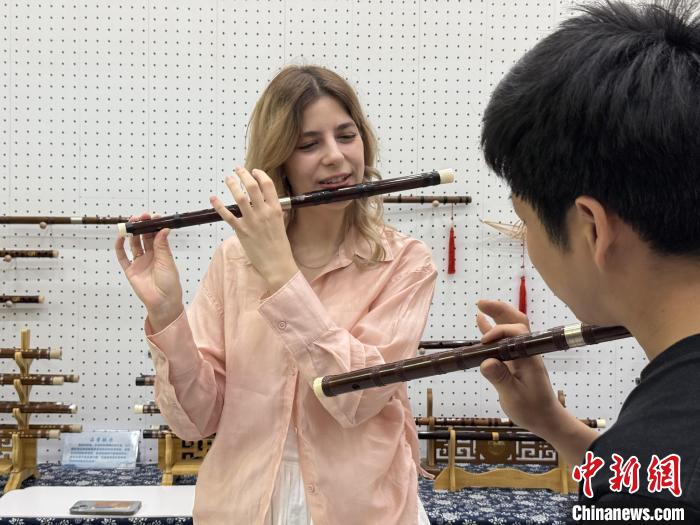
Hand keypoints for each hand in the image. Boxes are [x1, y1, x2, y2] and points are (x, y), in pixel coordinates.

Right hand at [115, 213, 183, 331]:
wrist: (162, 302)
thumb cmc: (170, 284)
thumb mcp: (167, 262)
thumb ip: (162, 246)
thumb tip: (164, 229)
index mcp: (161, 253)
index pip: (156, 236)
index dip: (154, 226)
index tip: (154, 216)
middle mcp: (150, 256)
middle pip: (144, 237)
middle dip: (142, 226)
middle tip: (142, 217)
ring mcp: (139, 262)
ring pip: (134, 244)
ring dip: (132, 233)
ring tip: (132, 222)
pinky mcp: (130, 270)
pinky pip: (123, 257)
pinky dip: (120, 247)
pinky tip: (120, 238)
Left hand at [210, 166, 297, 290]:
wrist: (277, 263)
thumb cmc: (280, 246)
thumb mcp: (281, 224)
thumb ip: (275, 212)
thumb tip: (270, 204)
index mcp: (276, 209)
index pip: (267, 185)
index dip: (259, 175)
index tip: (254, 171)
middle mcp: (264, 212)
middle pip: (252, 186)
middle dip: (243, 174)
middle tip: (238, 169)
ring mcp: (252, 221)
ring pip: (240, 197)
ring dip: (232, 184)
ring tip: (228, 178)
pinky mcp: (241, 231)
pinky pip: (227, 215)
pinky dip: (218, 205)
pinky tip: (213, 198)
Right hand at [476, 299, 562, 434]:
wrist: (546, 419)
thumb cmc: (532, 410)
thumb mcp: (513, 397)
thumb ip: (500, 378)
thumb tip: (485, 362)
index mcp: (529, 357)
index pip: (516, 332)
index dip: (498, 332)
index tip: (483, 342)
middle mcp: (527, 351)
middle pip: (516, 322)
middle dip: (499, 309)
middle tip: (481, 302)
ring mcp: (522, 354)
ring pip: (511, 328)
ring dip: (497, 315)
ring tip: (480, 305)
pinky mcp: (516, 359)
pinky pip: (505, 339)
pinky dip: (493, 329)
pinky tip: (481, 321)